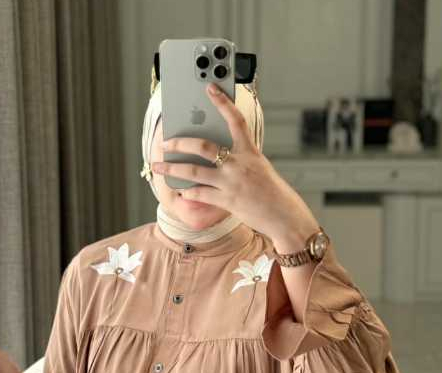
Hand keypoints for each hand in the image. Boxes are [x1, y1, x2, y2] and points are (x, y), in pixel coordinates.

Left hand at [150, 82, 319, 248]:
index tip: (210, 88)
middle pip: (202, 147)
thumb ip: (239, 158)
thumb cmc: (271, 191)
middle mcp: (238, 164)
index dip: (223, 102)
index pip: (235, 120)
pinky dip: (188, 192)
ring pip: (194, 172)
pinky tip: (182, 191)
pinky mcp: (227, 200)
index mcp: (249, 151)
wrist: (283, 215)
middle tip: (165, 143)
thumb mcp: (258, 167)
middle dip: (179, 143)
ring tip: (158, 167)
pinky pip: (200, 194)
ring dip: (172, 169)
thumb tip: (212, 156)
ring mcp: (231, 182)